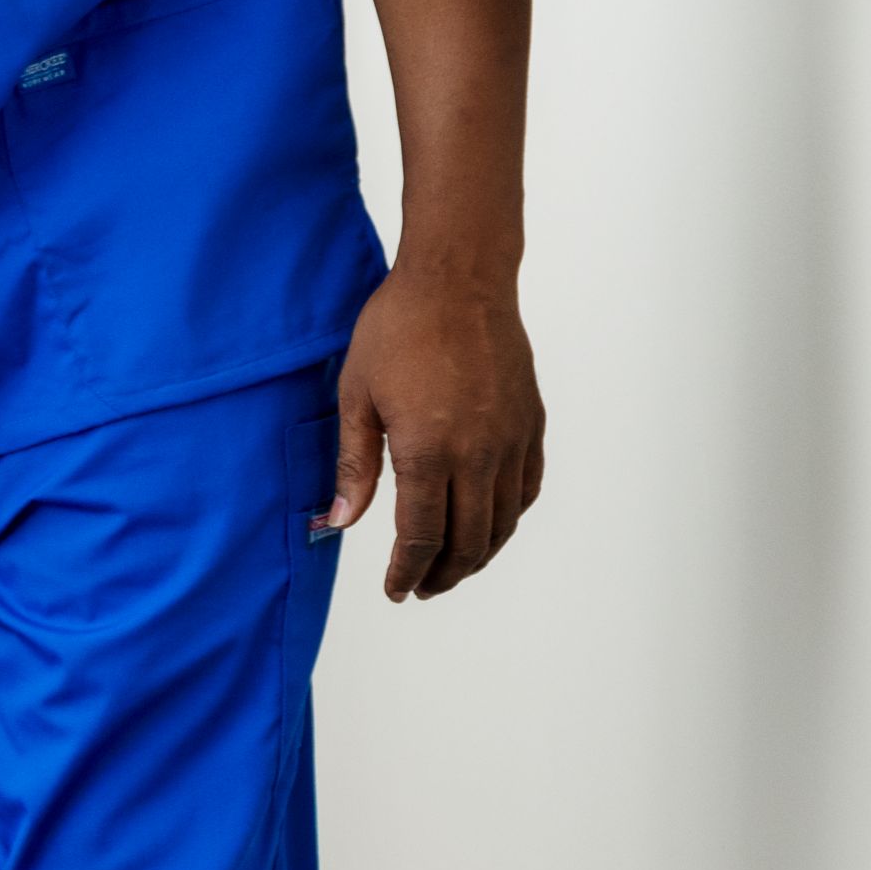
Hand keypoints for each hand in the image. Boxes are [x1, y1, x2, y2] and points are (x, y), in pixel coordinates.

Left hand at [319, 257, 542, 601]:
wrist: (459, 279)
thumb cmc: (398, 329)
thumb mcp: (357, 396)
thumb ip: (353, 466)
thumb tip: (339, 523)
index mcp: (428, 451)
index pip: (422, 537)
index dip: (407, 572)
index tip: (395, 590)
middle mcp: (478, 455)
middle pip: (468, 542)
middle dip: (442, 574)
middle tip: (421, 588)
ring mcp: (511, 441)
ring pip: (503, 523)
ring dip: (478, 555)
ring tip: (452, 567)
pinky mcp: (530, 425)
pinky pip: (525, 490)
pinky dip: (508, 518)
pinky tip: (489, 523)